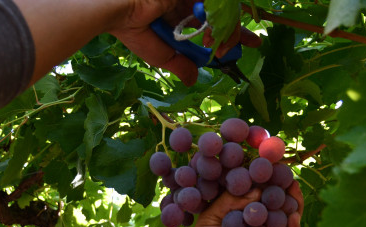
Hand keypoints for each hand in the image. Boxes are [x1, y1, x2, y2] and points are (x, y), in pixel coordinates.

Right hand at [110, 0, 260, 85]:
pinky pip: (214, 1)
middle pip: (221, 13)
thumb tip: (193, 80)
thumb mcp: (161, 54)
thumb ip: (180, 64)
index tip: (249, 43)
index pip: (210, 22)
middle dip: (236, 30)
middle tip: (249, 43)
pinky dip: (219, 19)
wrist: (116, 10)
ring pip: (221, 8)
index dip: (229, 32)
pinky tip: (216, 33)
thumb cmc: (131, 28)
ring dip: (227, 29)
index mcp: (178, 11)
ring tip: (223, 45)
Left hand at [172, 182, 303, 226]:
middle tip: (291, 180)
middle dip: (286, 193)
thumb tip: (259, 189)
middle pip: (278, 207)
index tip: (275, 167)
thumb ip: (232, 200)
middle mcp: (258, 226)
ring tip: (294, 195)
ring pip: (286, 224)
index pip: (260, 194)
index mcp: (244, 214)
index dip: (268, 182)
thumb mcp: (212, 215)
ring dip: (293, 208)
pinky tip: (293, 219)